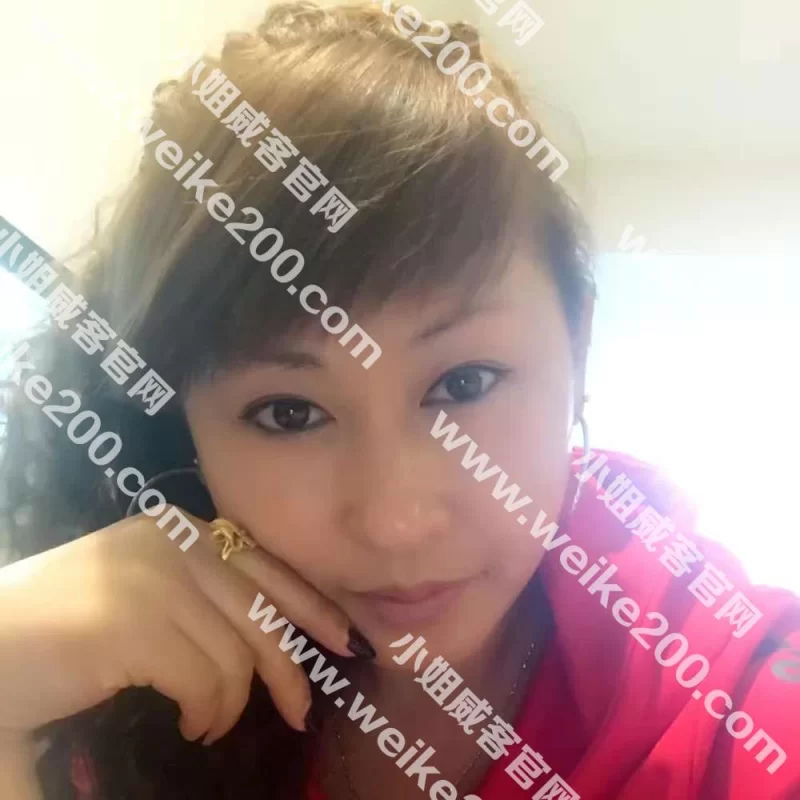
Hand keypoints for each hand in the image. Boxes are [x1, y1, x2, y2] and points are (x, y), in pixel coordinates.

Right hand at [0, 509, 369, 743]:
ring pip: (237, 656)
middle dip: (291, 667)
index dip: (311, 604)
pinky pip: (207, 682)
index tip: (344, 638)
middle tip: (301, 713)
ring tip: (211, 724)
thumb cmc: (62, 623)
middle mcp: (176, 543)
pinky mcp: (139, 626)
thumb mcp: (147, 587)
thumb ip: (203, 593)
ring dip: (232, 705)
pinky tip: (190, 726)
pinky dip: (208, 713)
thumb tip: (270, 631)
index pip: (264, 566)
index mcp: (181, 529)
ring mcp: (158, 580)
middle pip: (262, 611)